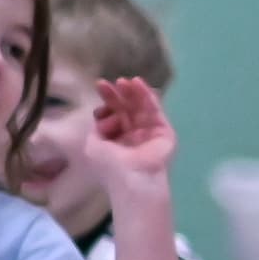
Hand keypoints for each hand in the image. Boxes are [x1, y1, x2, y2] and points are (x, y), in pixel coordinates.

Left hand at [83, 75, 175, 189]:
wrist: (133, 178)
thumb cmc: (110, 165)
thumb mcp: (93, 144)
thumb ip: (97, 128)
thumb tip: (103, 115)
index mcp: (118, 139)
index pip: (114, 115)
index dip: (107, 101)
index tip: (100, 86)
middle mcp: (134, 135)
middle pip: (127, 109)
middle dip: (119, 95)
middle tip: (112, 82)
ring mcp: (150, 133)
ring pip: (142, 108)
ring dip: (134, 92)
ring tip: (124, 81)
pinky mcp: (164, 132)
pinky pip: (155, 111)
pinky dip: (148, 96)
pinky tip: (139, 84)